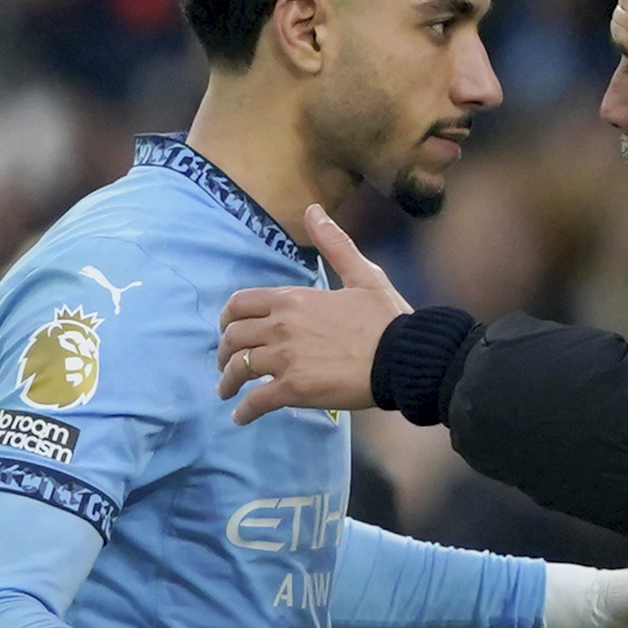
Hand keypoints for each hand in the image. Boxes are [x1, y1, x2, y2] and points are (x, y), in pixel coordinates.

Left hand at [218, 207, 411, 421]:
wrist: (403, 356)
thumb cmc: (386, 318)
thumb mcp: (362, 274)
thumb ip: (334, 244)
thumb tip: (313, 210)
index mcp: (292, 298)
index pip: (240, 304)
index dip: (228, 319)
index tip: (230, 330)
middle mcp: (280, 326)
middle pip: (233, 338)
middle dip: (224, 352)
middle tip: (227, 365)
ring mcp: (284, 359)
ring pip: (238, 369)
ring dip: (228, 382)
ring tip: (228, 392)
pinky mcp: (293, 389)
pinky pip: (256, 401)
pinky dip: (244, 411)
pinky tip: (241, 417)